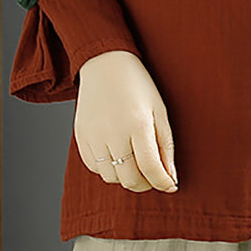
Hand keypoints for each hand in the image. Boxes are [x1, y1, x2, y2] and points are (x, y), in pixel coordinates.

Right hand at [75, 50, 178, 193]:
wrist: (105, 64)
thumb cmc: (138, 86)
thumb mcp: (160, 111)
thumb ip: (166, 146)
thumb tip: (171, 178)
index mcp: (137, 124)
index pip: (150, 167)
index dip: (162, 182)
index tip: (171, 186)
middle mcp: (113, 133)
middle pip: (129, 178)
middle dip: (146, 184)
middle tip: (154, 176)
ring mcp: (93, 136)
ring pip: (111, 178)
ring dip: (126, 178)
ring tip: (136, 163)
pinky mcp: (80, 137)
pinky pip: (94, 167)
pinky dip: (108, 169)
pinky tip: (118, 156)